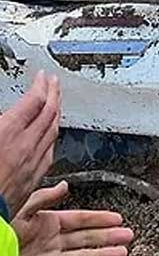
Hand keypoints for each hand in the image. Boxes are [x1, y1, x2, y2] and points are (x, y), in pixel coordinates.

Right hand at [0, 72, 60, 214]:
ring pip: (53, 132)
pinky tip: (51, 137)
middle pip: (49, 113)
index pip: (34, 101)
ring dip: (56, 113)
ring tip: (56, 104)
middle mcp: (25, 146)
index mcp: (7, 133)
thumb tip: (6, 117)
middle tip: (55, 83)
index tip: (44, 77)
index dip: (41, 86)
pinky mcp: (33, 179)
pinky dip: (52, 137)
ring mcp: (32, 163)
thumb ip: (1, 123)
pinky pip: (50, 152)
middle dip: (53, 94)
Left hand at [7, 182, 132, 255]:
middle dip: (108, 237)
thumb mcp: (21, 209)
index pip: (79, 220)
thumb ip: (43, 199)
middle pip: (85, 240)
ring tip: (122, 253)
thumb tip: (64, 186)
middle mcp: (49, 243)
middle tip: (128, 235)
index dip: (99, 219)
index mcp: (45, 224)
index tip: (118, 218)